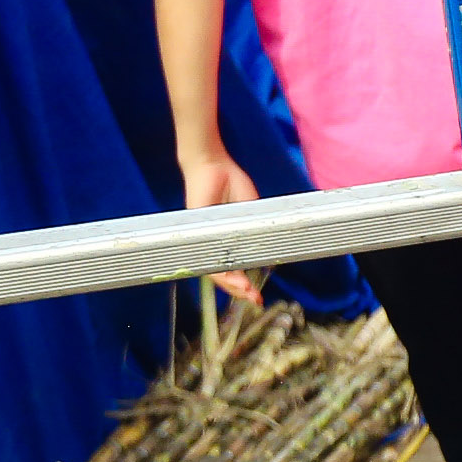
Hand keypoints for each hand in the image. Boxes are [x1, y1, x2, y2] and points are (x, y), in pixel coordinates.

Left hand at [177, 140, 263, 301]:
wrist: (212, 163)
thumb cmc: (228, 182)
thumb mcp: (250, 209)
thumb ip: (254, 228)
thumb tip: (266, 250)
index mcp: (224, 238)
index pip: (231, 267)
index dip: (243, 283)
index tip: (256, 295)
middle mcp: (210, 241)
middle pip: (221, 274)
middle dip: (238, 289)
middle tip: (254, 299)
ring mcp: (202, 236)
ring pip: (213, 268)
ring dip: (230, 283)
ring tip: (245, 292)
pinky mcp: (195, 228)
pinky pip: (205, 253)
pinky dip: (217, 267)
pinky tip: (230, 277)